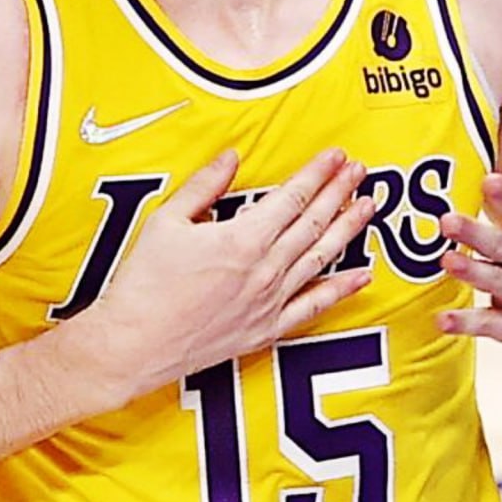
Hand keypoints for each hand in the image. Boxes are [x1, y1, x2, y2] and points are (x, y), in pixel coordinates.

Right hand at [85, 148, 375, 396]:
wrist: (134, 345)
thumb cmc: (144, 285)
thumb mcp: (166, 221)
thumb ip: (205, 186)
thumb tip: (231, 157)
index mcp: (242, 240)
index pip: (292, 197)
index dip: (317, 173)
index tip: (335, 155)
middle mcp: (264, 270)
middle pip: (313, 223)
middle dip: (339, 192)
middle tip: (358, 170)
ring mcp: (269, 302)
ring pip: (320, 258)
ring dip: (348, 229)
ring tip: (368, 206)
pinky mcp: (266, 328)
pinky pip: (313, 307)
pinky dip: (340, 290)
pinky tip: (362, 275)